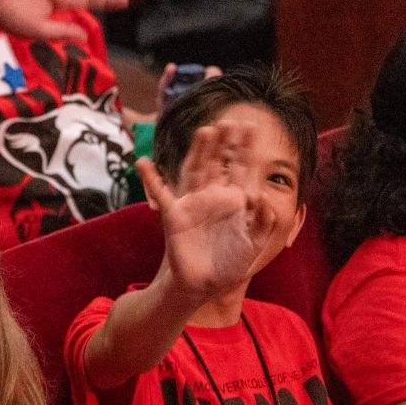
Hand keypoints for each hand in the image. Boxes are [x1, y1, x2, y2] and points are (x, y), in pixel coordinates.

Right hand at [138, 119, 276, 304]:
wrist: (205, 285)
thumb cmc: (231, 264)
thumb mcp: (254, 245)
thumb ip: (261, 221)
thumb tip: (262, 196)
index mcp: (236, 201)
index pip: (243, 169)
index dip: (246, 149)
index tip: (251, 127)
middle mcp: (214, 197)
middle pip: (219, 163)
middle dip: (224, 142)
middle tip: (230, 120)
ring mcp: (193, 203)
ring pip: (195, 170)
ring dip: (199, 151)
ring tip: (204, 131)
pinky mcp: (174, 215)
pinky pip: (161, 194)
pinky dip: (151, 178)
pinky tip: (143, 162)